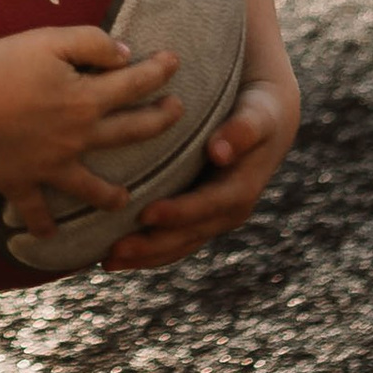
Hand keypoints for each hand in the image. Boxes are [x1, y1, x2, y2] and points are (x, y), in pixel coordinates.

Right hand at [0, 26, 183, 224]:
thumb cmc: (1, 63)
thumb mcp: (51, 39)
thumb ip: (93, 43)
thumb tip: (124, 54)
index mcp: (87, 100)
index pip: (136, 84)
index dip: (159, 71)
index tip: (174, 63)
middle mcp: (78, 138)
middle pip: (130, 133)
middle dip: (160, 122)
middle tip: (176, 114)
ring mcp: (51, 166)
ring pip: (92, 187)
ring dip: (112, 195)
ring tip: (125, 200)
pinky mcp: (21, 182)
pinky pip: (35, 211)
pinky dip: (43, 226)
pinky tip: (48, 236)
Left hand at [100, 70, 300, 272]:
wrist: (265, 121)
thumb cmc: (257, 110)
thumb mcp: (257, 114)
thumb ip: (242, 130)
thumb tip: (220, 152)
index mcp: (241, 190)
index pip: (207, 206)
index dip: (179, 212)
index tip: (146, 214)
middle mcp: (228, 212)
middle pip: (188, 235)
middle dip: (151, 245)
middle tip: (113, 250)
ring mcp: (212, 219)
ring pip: (177, 246)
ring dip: (143, 257)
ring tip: (107, 261)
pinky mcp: (197, 219)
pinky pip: (171, 242)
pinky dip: (145, 252)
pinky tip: (113, 256)